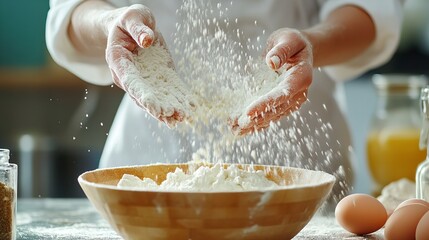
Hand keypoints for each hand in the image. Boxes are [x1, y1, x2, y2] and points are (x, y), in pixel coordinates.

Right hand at [105, 4, 193, 126]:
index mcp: (118, 61)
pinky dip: (177, 101)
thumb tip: (147, 40)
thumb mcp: (132, 17)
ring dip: (168, 110)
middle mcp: (128, 76)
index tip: (152, 106)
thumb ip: (138, 28)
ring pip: (155, 98)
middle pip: (142, 96)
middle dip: (156, 107)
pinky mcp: (158, 79)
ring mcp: (144, 80)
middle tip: (170, 116)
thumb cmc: (129, 20)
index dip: (141, 94)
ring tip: (182, 118)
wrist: (133, 26)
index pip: (129, 80)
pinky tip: (188, 109)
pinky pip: (167, 92)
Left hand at [230, 28, 312, 134]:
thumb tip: (271, 63)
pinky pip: (270, 116)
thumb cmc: (293, 42)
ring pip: (272, 117)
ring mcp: (291, 101)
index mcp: (302, 77)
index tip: (248, 112)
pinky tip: (240, 130)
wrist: (300, 50)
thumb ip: (281, 50)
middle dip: (256, 118)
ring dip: (253, 124)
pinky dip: (255, 123)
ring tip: (234, 128)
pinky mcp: (283, 105)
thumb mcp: (288, 39)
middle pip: (277, 110)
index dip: (265, 104)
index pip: (282, 94)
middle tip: (237, 124)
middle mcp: (299, 94)